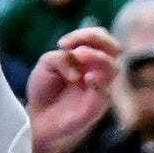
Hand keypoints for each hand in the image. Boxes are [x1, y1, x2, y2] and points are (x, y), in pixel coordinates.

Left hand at [28, 27, 120, 152]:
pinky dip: (99, 81)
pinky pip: (105, 92)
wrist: (38, 118)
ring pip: (114, 68)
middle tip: (77, 49)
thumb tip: (79, 66)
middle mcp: (98, 70)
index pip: (99, 37)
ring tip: (79, 56)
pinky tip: (87, 78)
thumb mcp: (46, 64)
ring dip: (98, 58)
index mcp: (88, 57)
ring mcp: (99, 88)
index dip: (85, 34)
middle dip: (98, 40)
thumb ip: (61, 58)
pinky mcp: (96, 106)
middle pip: (115, 47)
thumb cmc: (44, 89)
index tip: (62, 44)